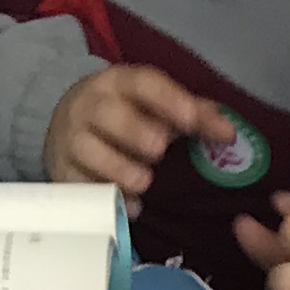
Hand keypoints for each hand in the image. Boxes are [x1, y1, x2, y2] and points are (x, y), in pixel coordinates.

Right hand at [47, 62, 217, 196]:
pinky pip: (78, 185)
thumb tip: (228, 133)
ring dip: (118, 167)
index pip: (142, 83)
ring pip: (87, 148)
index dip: (168, 100)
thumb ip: (193, 115)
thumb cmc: (127, 116)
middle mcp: (90, 106)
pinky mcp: (62, 172)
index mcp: (120, 84)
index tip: (191, 121)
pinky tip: (130, 206)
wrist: (68, 127)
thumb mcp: (156, 106)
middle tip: (159, 150)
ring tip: (145, 182)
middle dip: (134, 130)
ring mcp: (72, 139)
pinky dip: (103, 197)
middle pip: (107, 113)